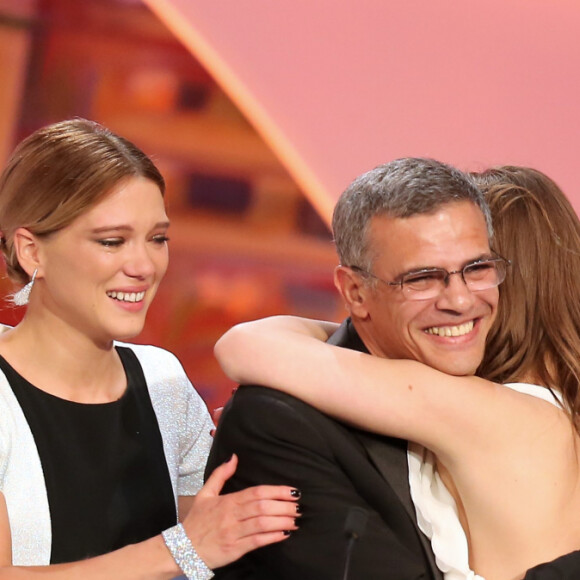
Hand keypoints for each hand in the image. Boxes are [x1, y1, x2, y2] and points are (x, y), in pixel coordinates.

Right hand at [183, 454, 299, 568]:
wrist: (180, 549)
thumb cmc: (196, 521)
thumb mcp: (205, 493)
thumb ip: (220, 475)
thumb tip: (233, 457)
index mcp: (227, 501)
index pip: (256, 492)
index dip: (277, 491)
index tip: (293, 491)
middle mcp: (231, 515)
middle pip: (262, 506)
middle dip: (284, 506)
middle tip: (299, 506)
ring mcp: (233, 533)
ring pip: (262, 524)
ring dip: (282, 521)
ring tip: (296, 520)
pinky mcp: (234, 549)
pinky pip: (256, 542)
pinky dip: (272, 537)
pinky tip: (284, 534)